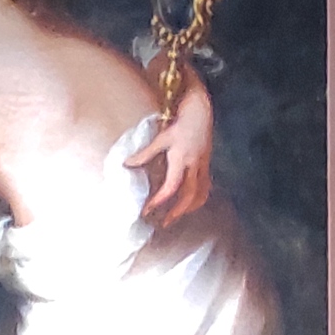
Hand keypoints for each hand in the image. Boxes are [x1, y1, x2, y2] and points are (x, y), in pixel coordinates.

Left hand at [132, 89, 213, 226]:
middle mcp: (195, 165)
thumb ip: (145, 154)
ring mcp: (204, 166)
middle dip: (177, 212)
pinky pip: (205, 187)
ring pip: (201, 194)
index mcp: (182, 159)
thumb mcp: (161, 138)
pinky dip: (198, 198)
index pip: (171, 186)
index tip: (148, 209)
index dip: (160, 199)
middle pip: (189, 196)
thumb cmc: (179, 123)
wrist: (200, 111)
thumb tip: (127, 164)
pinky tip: (188, 203)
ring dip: (189, 208)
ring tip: (177, 216)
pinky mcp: (207, 165)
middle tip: (164, 223)